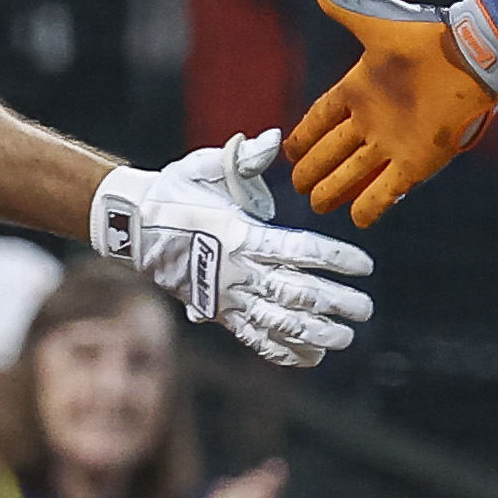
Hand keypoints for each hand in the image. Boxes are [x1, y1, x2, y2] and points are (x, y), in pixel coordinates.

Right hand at [93, 131, 376, 366]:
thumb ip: (244, 158)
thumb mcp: (206, 166)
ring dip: (314, 334)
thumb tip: (274, 138)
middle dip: (334, 303)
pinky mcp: (216, 312)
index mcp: (240, 234)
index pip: (298, 249)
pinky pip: (252, 338)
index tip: (365, 266)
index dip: (334, 258)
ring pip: (277, 322)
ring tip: (345, 338)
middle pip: (295, 292)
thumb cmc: (177, 191)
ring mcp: (225, 296)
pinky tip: (311, 358)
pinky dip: (281, 351)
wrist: (132, 225)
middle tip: (365, 309)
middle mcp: (236, 271)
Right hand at [290, 0, 497, 227]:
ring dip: (334, 189)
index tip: (289, 152)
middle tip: (297, 186)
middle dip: (314, 169)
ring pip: (353, 173)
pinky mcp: (417, 161)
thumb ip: (343, 5)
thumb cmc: (427, 35)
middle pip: (333, 151)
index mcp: (359, 88)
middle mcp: (373, 119)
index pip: (322, 117)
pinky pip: (387, 190)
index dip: (305, 134)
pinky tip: (356, 219)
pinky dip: (371, 206)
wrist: (473, 55)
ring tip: (318, 204)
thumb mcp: (377, 22)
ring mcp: (393, 142)